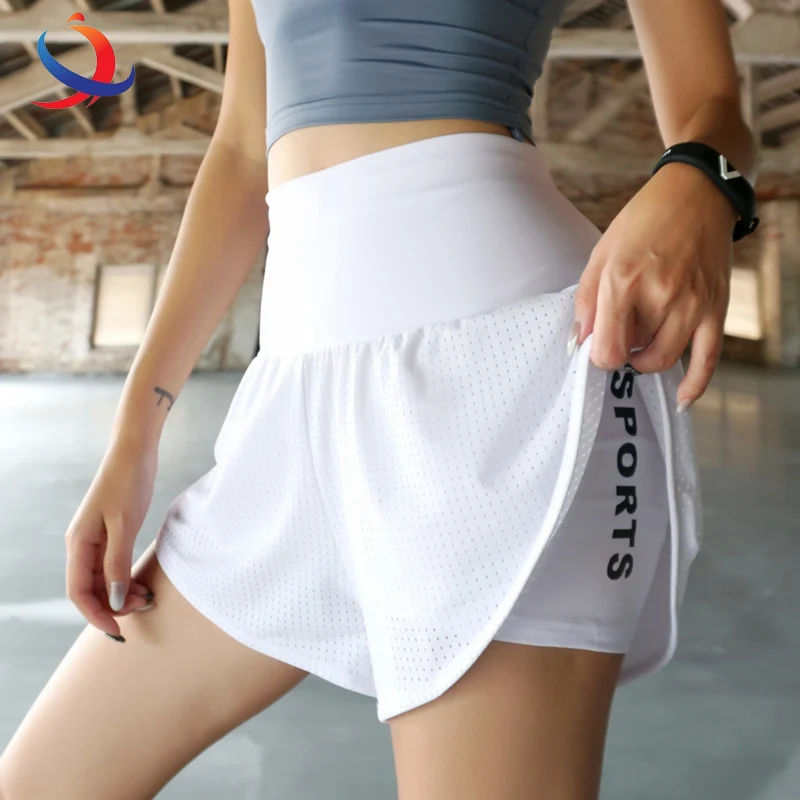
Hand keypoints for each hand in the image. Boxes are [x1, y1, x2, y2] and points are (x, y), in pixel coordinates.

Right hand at [65, 440, 157, 639]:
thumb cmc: (129, 483)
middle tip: (146, 606)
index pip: (78, 592)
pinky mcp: (112, 534)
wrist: (136, 452)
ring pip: (102, 580)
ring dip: (122, 594)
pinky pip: (112, 567)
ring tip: (149, 597)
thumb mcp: (125, 524)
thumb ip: (117, 564)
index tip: (117, 630)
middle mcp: (82, 545)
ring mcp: (96, 540)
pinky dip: (126, 579)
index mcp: (78, 543)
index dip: (96, 615)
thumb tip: (115, 601)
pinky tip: (143, 584)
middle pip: (90, 590)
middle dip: (114, 605)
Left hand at [572, 160, 735, 410]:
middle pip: (634, 356)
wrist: (696, 194)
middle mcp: (660, 296)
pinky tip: (682, 398)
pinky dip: (694, 384)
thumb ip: (586, 301)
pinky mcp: (715, 308)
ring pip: (663, 360)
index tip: (598, 345)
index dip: (599, 355)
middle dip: (623, 351)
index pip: (608, 351)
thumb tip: (581, 341)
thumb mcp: (601, 253)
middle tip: (621, 334)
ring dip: (647, 359)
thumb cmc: (644, 221)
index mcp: (624, 282)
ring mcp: (692, 304)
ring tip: (642, 340)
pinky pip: (707, 359)